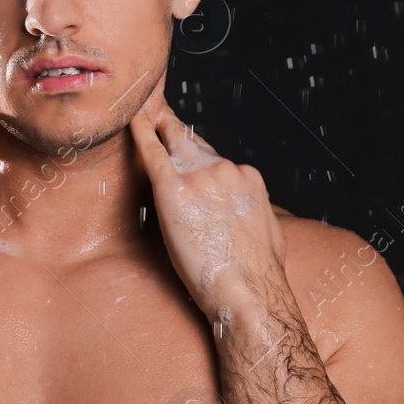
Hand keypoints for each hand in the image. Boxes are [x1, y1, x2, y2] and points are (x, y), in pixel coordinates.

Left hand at [128, 93, 290, 320]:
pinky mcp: (174, 190)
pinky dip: (140, 132)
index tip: (190, 154)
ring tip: (145, 113)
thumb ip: (259, 215)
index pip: (217, 162)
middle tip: (161, 116)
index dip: (200, 161)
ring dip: (159, 127)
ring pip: (173, 143)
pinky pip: (152, 153)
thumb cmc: (261, 275)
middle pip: (194, 145)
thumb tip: (259, 216)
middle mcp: (224, 170)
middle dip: (176, 131)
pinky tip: (130, 118)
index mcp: (247, 179)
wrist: (248, 291)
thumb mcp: (272, 234)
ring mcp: (199, 177)